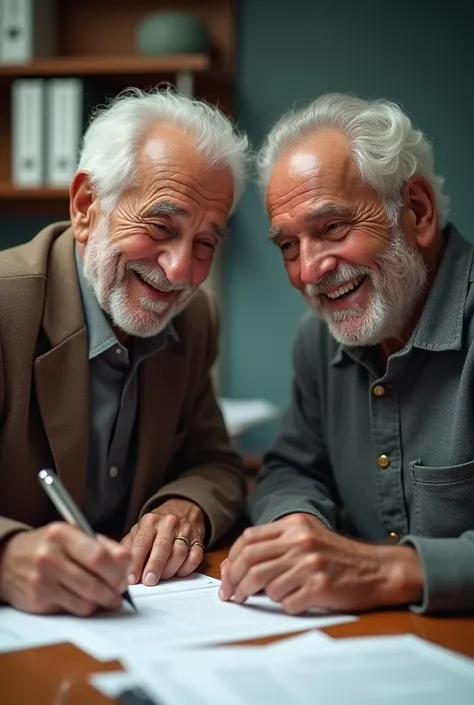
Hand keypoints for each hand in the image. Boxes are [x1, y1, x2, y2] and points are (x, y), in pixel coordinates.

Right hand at [0, 524, 130, 615]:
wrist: (7, 560)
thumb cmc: (47, 545)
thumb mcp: (70, 534)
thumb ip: (99, 545)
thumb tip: (126, 561)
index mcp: (62, 534)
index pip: (99, 555)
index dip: (118, 568)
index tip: (125, 573)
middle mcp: (50, 556)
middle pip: (95, 581)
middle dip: (114, 589)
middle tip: (120, 591)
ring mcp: (42, 580)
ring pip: (87, 600)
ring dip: (103, 602)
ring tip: (107, 597)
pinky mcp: (38, 600)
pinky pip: (74, 609)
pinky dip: (86, 607)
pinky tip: (87, 600)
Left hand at [122, 498, 205, 586]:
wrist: (184, 509)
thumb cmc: (157, 526)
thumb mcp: (140, 529)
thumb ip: (129, 546)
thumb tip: (120, 567)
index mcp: (150, 521)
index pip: (141, 542)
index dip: (136, 561)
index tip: (131, 578)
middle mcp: (169, 524)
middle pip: (162, 547)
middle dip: (155, 566)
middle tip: (148, 581)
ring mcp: (185, 531)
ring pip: (179, 553)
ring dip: (169, 570)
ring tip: (161, 577)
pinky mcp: (198, 541)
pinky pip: (194, 558)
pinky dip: (186, 569)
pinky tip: (177, 572)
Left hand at [219, 514, 422, 612]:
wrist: (376, 569)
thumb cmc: (337, 557)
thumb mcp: (306, 539)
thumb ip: (273, 547)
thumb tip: (231, 567)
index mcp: (295, 525)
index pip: (249, 539)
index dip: (232, 561)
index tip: (227, 578)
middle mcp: (300, 541)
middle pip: (251, 562)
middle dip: (235, 582)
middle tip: (232, 596)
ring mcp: (310, 564)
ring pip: (267, 585)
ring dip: (265, 596)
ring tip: (273, 598)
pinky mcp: (319, 587)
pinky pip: (287, 603)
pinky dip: (287, 605)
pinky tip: (297, 600)